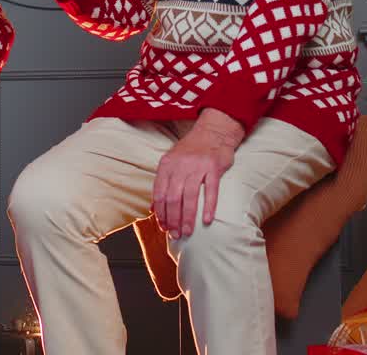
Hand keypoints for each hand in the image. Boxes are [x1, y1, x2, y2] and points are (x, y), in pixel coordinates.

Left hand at [152, 108, 244, 238]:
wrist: (212, 131)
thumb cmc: (191, 151)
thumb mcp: (171, 162)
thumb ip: (162, 184)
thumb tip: (153, 209)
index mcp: (166, 164)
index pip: (159, 193)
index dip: (160, 213)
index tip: (163, 227)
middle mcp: (180, 165)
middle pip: (173, 197)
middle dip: (173, 219)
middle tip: (175, 234)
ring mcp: (198, 166)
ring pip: (190, 196)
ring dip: (188, 217)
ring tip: (187, 232)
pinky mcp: (214, 167)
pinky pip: (211, 190)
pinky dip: (209, 207)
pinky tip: (207, 220)